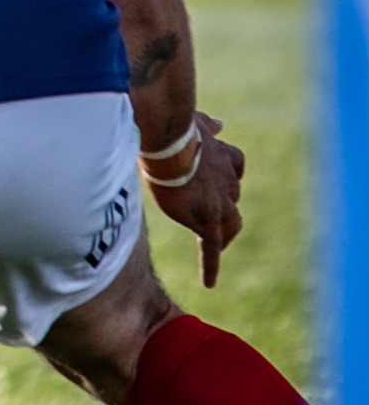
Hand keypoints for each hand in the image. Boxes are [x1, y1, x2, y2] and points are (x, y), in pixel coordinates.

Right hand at [143, 111, 243, 288]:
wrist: (170, 142)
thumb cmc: (176, 128)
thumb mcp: (197, 122)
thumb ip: (209, 125)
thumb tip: (220, 123)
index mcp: (223, 155)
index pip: (234, 168)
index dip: (226, 176)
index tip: (218, 182)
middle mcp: (228, 179)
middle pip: (232, 199)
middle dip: (224, 207)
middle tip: (211, 219)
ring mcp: (220, 201)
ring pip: (229, 224)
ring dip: (222, 233)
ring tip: (213, 246)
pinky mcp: (207, 219)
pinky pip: (211, 247)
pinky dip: (210, 264)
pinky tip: (209, 282)